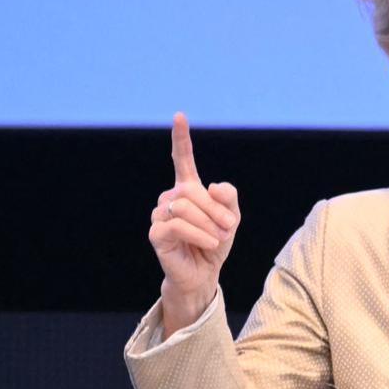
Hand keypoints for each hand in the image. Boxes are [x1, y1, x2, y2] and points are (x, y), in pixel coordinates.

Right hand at [148, 112, 240, 332]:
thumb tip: (213, 186)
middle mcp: (170, 197)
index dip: (180, 138)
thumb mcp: (231, 219)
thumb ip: (228, 199)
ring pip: (184, 207)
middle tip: (229, 228)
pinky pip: (177, 225)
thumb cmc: (215, 243)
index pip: (181, 159)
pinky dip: (198, 233)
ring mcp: (160, 214)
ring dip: (208, 223)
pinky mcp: (156, 232)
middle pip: (192, 191)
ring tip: (218, 238)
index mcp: (188, 188)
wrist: (203, 273)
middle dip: (215, 210)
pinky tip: (208, 242)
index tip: (179, 116)